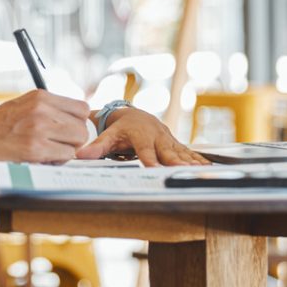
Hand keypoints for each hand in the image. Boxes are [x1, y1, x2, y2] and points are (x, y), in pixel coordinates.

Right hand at [0, 90, 89, 163]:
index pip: (81, 108)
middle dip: (74, 140)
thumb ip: (47, 109)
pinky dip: (57, 161)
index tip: (67, 132)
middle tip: (57, 146)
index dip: (78, 123)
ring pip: (77, 142)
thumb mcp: (21, 106)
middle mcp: (41, 109)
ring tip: (48, 153)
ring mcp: (38, 128)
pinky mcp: (34, 148)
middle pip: (82, 127)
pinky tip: (41, 160)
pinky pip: (65, 156)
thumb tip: (75, 119)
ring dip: (66, 151)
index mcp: (40, 96)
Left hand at [75, 107, 208, 165]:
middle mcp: (157, 137)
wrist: (135, 116)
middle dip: (175, 160)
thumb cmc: (120, 128)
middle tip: (182, 169)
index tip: (153, 167)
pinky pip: (187, 152)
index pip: (145, 150)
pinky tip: (206, 167)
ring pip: (180, 152)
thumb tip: (79, 154)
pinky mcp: (175, 144)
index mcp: (140, 135)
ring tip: (199, 170)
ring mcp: (168, 140)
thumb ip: (95, 147)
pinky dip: (198, 159)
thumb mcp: (108, 136)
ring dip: (190, 161)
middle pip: (167, 151)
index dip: (149, 159)